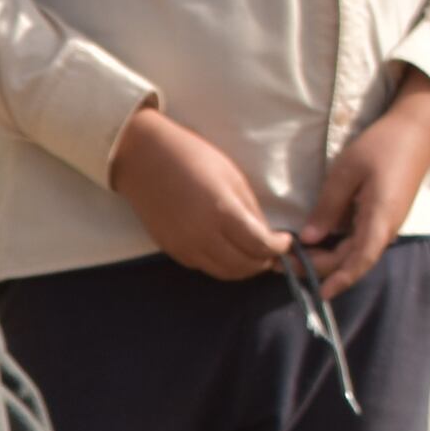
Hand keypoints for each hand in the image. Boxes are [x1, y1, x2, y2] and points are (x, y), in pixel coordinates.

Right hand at [105, 103, 288, 280]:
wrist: (143, 158)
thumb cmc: (192, 157)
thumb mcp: (232, 177)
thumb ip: (251, 211)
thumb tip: (265, 236)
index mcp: (222, 213)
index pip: (260, 246)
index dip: (279, 247)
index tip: (285, 240)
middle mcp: (202, 236)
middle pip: (244, 266)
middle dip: (264, 261)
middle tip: (271, 250)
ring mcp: (184, 246)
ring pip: (223, 273)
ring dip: (243, 268)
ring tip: (251, 254)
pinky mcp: (170, 249)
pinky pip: (203, 266)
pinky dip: (220, 264)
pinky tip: (225, 249)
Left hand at [299, 73, 429, 294]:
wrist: (416, 133)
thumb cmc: (380, 147)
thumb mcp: (347, 172)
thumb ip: (328, 207)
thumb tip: (308, 240)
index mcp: (380, 219)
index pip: (359, 260)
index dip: (339, 280)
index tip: (319, 295)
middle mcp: (384, 228)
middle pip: (349, 260)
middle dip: (315, 268)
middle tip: (277, 263)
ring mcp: (383, 225)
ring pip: (351, 253)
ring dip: (322, 259)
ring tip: (286, 255)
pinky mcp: (379, 219)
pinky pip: (355, 242)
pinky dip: (332, 248)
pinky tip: (309, 244)